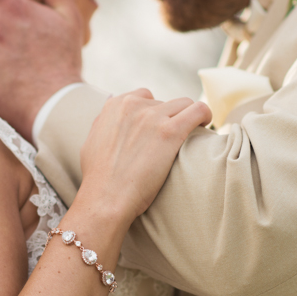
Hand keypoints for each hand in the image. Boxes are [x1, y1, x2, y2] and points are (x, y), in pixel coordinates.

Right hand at [76, 91, 212, 224]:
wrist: (105, 198)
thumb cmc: (98, 181)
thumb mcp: (91, 143)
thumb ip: (104, 127)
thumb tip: (112, 126)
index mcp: (114, 106)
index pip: (144, 97)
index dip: (154, 114)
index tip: (159, 130)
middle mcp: (133, 105)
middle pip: (164, 103)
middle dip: (169, 120)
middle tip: (171, 143)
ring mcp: (152, 116)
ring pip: (183, 104)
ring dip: (187, 119)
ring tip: (190, 136)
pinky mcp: (170, 131)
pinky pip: (198, 110)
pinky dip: (205, 115)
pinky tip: (205, 126)